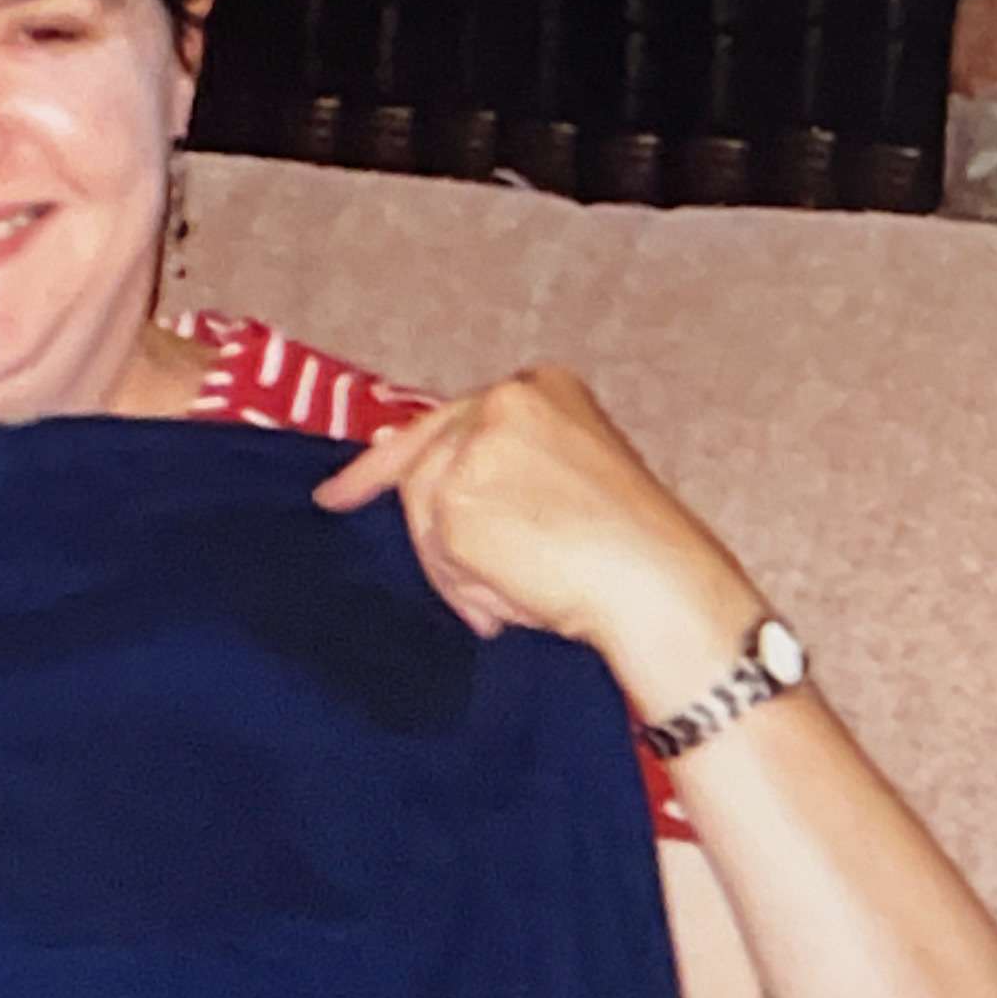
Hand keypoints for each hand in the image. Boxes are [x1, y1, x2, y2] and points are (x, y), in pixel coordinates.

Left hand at [310, 366, 762, 690]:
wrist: (659, 585)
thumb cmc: (635, 550)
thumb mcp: (571, 476)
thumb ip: (503, 469)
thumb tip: (426, 494)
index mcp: (542, 388)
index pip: (446, 420)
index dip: (387, 460)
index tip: (337, 490)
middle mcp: (503, 402)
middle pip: (423, 463)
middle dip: (423, 529)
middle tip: (392, 556)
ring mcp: (476, 447)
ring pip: (426, 514)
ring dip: (459, 570)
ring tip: (512, 600)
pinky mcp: (458, 499)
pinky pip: (438, 555)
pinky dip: (466, 591)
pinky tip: (509, 609)